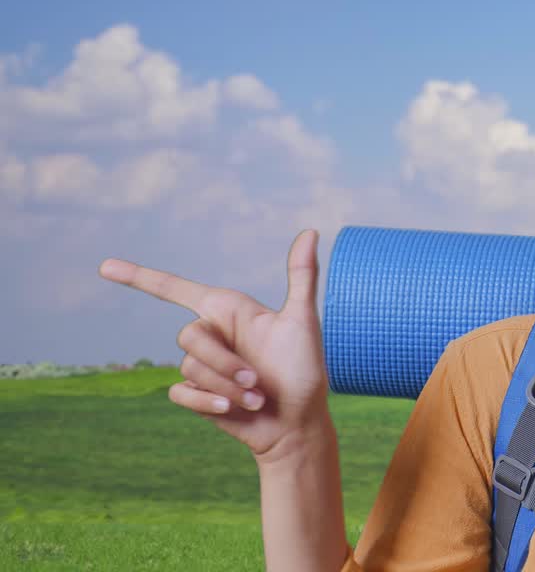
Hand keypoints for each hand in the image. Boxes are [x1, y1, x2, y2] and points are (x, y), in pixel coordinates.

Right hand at [99, 229, 330, 464]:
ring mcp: (202, 366)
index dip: (139, 277)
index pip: (175, 290)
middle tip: (257, 380)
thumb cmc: (304, 370)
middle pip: (188, 337)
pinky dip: (206, 402)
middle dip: (223, 362)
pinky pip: (180, 393)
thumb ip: (302, 276)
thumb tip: (311, 231)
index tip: (104, 267)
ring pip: (188, 368)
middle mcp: (211, 335)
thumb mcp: (303, 321)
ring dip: (226, 386)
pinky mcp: (196, 395)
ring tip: (257, 398)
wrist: (297, 422)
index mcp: (228, 311)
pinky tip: (231, 409)